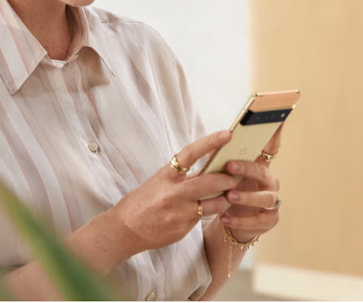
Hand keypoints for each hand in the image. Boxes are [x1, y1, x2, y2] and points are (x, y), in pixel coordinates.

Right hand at [111, 130, 238, 252]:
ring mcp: (179, 212)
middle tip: (237, 175)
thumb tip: (208, 166)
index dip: (209, 142)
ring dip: (226, 198)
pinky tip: (212, 209)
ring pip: (214, 204)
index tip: (226, 134)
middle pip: (210, 181)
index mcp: (166, 175)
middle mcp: (173, 192)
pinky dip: (211, 212)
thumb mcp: (160, 181)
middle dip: (228, 178)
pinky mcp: (183, 228)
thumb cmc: (143, 201)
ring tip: (231, 194)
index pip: (190, 153)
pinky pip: (204, 218)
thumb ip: (182, 176)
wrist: (125, 229)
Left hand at [220, 126, 282, 242]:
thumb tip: (214, 141)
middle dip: (246, 168)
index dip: (275, 133)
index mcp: (258, 164)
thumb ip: (221, 158)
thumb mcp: (222, 173)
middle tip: (230, 166)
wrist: (230, 221)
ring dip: (246, 197)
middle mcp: (269, 181)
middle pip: (262, 172)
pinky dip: (241, 220)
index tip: (277, 118)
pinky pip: (258, 221)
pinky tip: (225, 218)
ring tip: (229, 196)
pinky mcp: (269, 220)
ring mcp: (272, 201)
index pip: (270, 146)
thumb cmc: (226, 190)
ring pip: (265, 198)